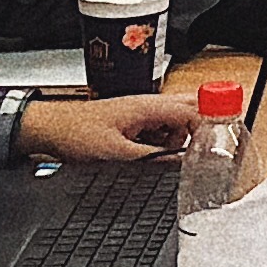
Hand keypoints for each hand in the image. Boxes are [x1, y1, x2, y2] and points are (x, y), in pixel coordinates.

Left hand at [20, 92, 202, 161]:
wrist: (51, 130)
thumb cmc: (77, 134)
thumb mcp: (118, 154)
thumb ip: (153, 158)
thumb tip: (181, 163)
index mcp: (148, 106)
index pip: (192, 110)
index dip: (208, 128)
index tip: (215, 147)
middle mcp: (148, 104)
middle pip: (190, 109)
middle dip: (198, 130)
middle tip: (201, 152)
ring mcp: (142, 111)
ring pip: (176, 122)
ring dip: (178, 140)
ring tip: (165, 158)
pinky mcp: (135, 121)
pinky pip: (161, 129)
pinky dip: (163, 143)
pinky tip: (152, 156)